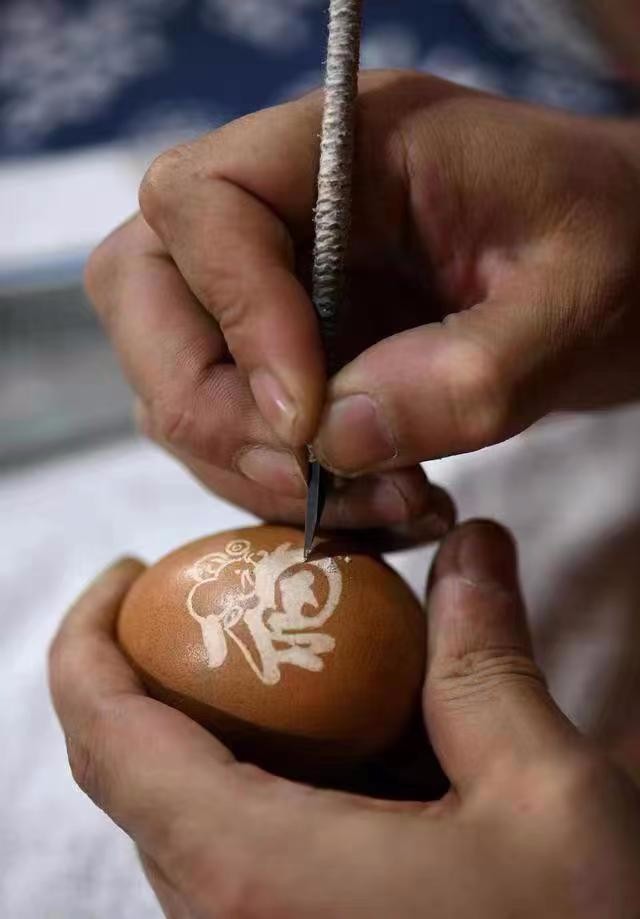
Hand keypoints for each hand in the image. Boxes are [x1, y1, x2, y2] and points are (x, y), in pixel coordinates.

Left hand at [50, 522, 639, 917]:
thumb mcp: (543, 795)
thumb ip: (486, 661)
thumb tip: (471, 549)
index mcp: (257, 873)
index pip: (108, 742)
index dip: (86, 644)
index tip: (125, 574)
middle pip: (135, 774)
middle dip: (157, 671)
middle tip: (227, 596)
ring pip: (187, 817)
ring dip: (218, 726)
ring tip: (290, 659)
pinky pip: (242, 855)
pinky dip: (267, 779)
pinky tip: (349, 746)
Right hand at [86, 72, 639, 534]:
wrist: (627, 268)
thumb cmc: (619, 245)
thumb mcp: (576, 299)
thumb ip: (465, 375)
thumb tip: (332, 444)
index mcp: (343, 144)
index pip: (204, 203)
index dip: (234, 315)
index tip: (305, 417)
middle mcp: (283, 204)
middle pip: (143, 288)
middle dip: (205, 407)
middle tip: (301, 479)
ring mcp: (276, 281)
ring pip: (178, 372)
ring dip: (247, 464)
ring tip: (374, 507)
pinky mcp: (288, 349)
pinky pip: (231, 422)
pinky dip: (278, 482)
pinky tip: (369, 506)